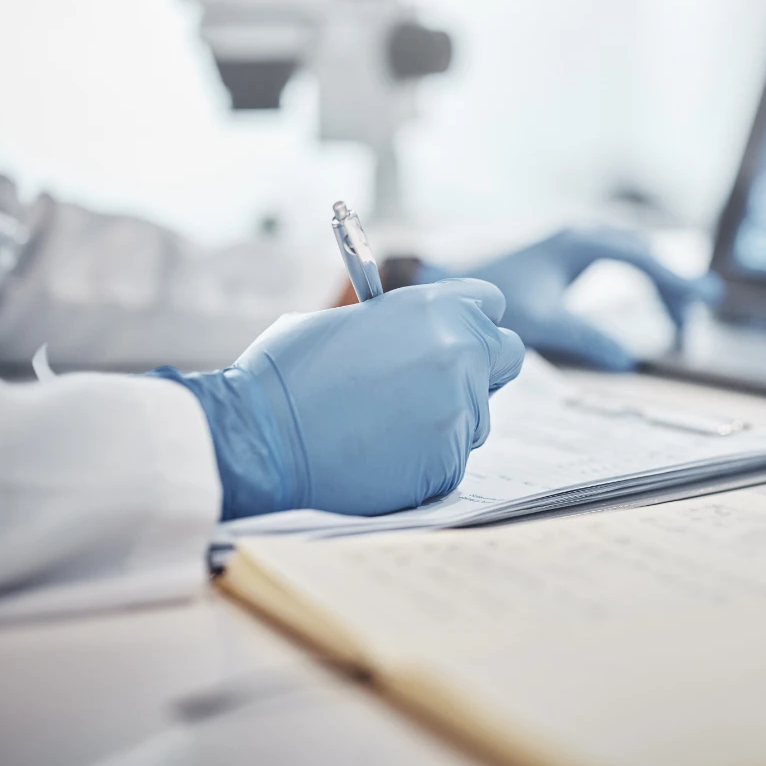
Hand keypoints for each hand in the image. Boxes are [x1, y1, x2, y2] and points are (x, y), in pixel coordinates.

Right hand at [151, 280, 524, 519]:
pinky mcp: (449, 461)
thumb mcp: (347, 321)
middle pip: (504, 356)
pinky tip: (379, 454)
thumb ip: (404, 324)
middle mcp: (459, 353)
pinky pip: (452, 457)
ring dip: (447, 419)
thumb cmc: (287, 375)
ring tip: (383, 424)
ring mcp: (459, 409)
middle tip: (433, 383)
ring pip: (477, 415)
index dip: (469, 321)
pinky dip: (425, 460)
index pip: (489, 305)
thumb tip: (424, 334)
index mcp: (434, 307)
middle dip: (478, 368)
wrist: (260, 440)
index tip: (453, 336)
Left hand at [450, 227, 718, 371]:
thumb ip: (586, 340)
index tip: (703, 302)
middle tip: (702, 311)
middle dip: (673, 283)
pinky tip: (654, 301)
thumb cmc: (496, 301)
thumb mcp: (543, 324)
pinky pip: (621, 261)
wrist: (453, 284)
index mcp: (580, 244)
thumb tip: (628, 363)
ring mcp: (575, 242)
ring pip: (634, 256)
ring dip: (659, 282)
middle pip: (644, 255)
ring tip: (682, 318)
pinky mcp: (569, 255)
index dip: (675, 282)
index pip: (642, 260)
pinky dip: (643, 279)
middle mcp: (582, 236)